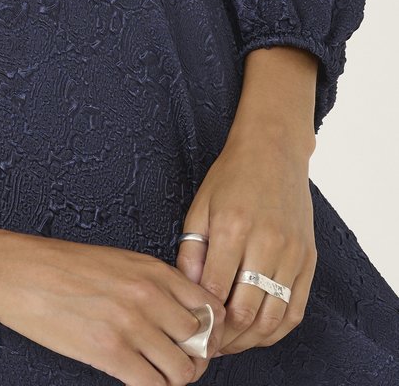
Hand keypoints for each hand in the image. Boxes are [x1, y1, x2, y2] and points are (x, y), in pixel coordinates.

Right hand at [0, 229, 227, 384]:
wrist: (17, 272)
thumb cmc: (60, 266)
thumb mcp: (116, 261)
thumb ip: (151, 284)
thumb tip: (179, 315)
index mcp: (151, 269)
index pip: (210, 306)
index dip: (212, 331)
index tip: (200, 342)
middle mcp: (148, 295)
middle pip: (202, 341)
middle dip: (195, 359)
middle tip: (178, 364)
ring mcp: (130, 324)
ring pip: (183, 370)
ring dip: (175, 379)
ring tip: (158, 376)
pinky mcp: (109, 352)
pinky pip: (152, 385)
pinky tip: (139, 381)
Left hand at [175, 127, 316, 357]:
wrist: (273, 151)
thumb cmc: (232, 176)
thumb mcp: (200, 207)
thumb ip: (192, 252)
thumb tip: (189, 293)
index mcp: (232, 227)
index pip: (216, 292)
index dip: (204, 319)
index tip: (193, 331)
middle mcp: (266, 242)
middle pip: (246, 312)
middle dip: (224, 337)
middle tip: (209, 346)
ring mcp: (292, 253)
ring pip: (273, 318)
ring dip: (250, 340)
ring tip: (230, 343)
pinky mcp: (308, 259)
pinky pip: (296, 309)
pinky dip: (277, 331)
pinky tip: (259, 333)